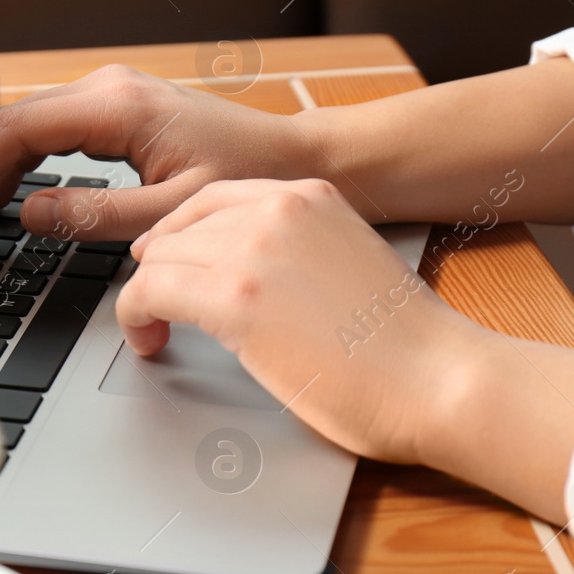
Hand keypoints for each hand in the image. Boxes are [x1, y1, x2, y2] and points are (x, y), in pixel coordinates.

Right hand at [0, 65, 318, 247]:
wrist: (296, 159)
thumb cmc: (250, 183)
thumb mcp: (169, 214)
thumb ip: (93, 216)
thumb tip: (25, 214)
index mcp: (115, 107)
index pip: (11, 134)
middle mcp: (107, 89)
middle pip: (8, 125)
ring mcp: (111, 94)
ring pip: (25, 126)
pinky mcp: (119, 108)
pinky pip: (51, 131)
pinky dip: (20, 163)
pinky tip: (6, 196)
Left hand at [118, 178, 478, 464]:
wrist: (439, 378)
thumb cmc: (405, 343)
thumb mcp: (349, 260)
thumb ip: (297, 251)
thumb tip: (246, 273)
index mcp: (308, 196)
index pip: (212, 198)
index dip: (178, 233)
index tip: (165, 260)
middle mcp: (277, 210)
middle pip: (177, 228)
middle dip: (159, 270)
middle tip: (156, 306)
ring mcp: (252, 250)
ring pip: (155, 259)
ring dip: (145, 297)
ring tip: (154, 330)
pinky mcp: (233, 299)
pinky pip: (146, 293)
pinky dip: (134, 318)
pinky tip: (149, 341)